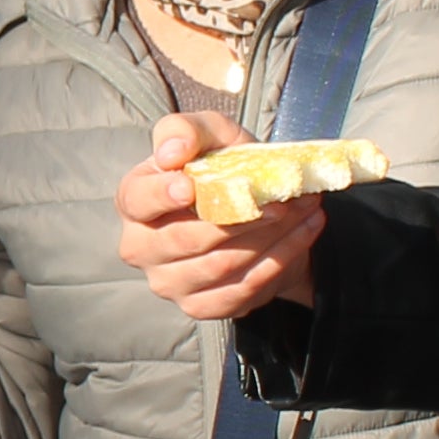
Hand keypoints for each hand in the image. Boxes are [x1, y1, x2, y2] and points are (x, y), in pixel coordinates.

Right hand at [113, 110, 325, 321]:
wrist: (256, 209)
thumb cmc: (223, 168)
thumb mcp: (210, 135)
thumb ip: (185, 131)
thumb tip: (172, 153)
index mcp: (135, 201)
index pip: (138, 200)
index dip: (161, 195)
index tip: (189, 187)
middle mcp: (142, 248)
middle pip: (187, 239)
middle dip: (241, 219)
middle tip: (282, 200)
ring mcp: (170, 283)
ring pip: (221, 266)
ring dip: (270, 238)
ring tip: (303, 210)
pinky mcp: (201, 307)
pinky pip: (242, 290)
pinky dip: (280, 260)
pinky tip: (303, 233)